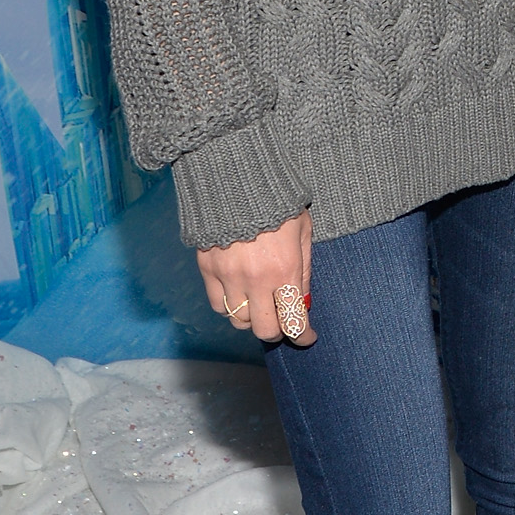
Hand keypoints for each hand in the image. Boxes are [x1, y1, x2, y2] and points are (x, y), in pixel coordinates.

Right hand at [197, 209, 314, 345]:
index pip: (293, 320)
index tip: (306, 336)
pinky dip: (230, 307)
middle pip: (265, 330)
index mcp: (285, 270)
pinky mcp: (207, 269)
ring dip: (252, 318)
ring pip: (239, 321)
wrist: (234, 177)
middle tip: (282, 322)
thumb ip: (304, 269)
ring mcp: (228, 276)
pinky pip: (218, 305)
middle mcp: (256, 280)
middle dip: (277, 331)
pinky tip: (239, 294)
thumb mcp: (303, 231)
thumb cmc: (277, 201)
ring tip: (259, 304)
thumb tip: (303, 299)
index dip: (302, 336)